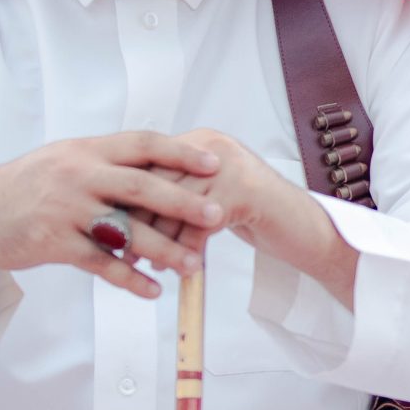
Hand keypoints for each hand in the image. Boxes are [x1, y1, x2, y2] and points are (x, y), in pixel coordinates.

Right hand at [0, 130, 222, 300]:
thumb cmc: (28, 187)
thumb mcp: (64, 160)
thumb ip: (106, 162)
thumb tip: (157, 165)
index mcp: (86, 150)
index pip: (142, 144)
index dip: (180, 154)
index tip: (213, 165)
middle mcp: (78, 175)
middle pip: (141, 186)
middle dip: (183, 202)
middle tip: (217, 216)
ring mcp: (65, 210)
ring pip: (125, 230)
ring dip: (164, 250)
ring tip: (194, 266)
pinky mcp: (53, 243)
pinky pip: (100, 264)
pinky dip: (129, 279)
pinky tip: (152, 291)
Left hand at [137, 129, 357, 307]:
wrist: (303, 228)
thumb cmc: (254, 215)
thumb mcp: (211, 196)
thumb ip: (178, 191)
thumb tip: (125, 210)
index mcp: (201, 142)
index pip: (150, 163)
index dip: (127, 196)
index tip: (106, 223)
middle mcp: (213, 147)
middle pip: (159, 181)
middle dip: (135, 218)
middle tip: (115, 246)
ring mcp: (230, 165)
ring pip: (177, 204)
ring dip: (158, 237)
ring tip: (143, 261)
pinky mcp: (244, 190)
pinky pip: (202, 223)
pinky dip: (188, 248)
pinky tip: (179, 266)